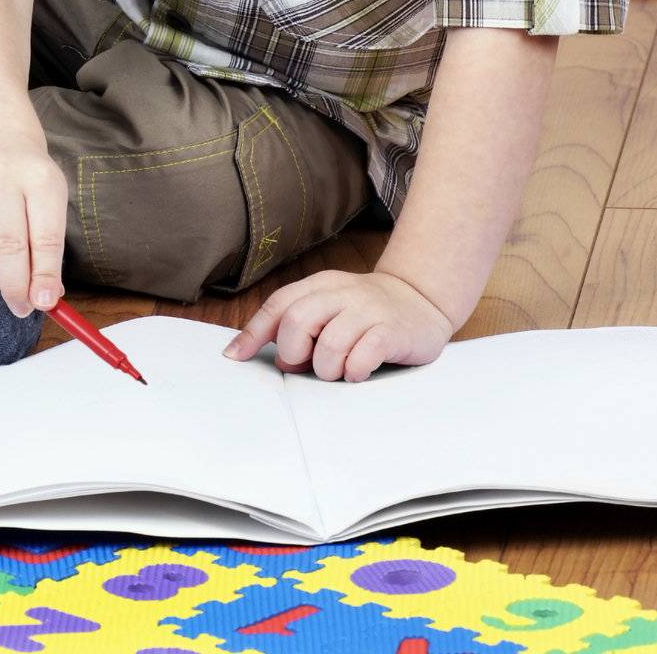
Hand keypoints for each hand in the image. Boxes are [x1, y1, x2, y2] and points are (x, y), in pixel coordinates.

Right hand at [0, 123, 68, 319]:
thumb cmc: (26, 183)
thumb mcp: (49, 202)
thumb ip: (47, 249)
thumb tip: (44, 299)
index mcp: (40, 179)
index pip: (45, 237)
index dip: (44, 276)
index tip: (44, 303)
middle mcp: (3, 174)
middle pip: (8, 246)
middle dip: (15, 287)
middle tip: (20, 307)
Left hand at [222, 269, 455, 381]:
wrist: (421, 300)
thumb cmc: (367, 313)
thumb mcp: (331, 309)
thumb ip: (302, 328)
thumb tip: (276, 361)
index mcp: (321, 285)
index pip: (279, 304)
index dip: (253, 332)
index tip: (234, 357)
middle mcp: (342, 293)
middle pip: (297, 322)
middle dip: (294, 352)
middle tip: (307, 364)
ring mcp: (368, 310)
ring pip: (328, 345)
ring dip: (327, 369)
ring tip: (339, 369)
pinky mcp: (392, 331)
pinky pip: (361, 356)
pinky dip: (354, 371)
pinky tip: (359, 371)